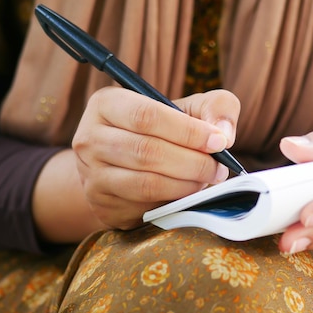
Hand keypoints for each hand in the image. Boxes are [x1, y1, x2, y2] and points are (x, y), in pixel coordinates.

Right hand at [71, 87, 239, 229]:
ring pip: (146, 184)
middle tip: (218, 168)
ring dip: (186, 185)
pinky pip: (144, 208)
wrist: (126, 165)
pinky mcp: (103, 206)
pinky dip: (173, 203)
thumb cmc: (164, 129)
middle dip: (192, 162)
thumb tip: (224, 133)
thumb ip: (215, 107)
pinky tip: (187, 195)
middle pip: (147, 152)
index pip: (147, 116)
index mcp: (106, 104)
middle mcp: (89, 139)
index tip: (218, 142)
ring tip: (206, 180)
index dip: (188, 131)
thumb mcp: (189, 107)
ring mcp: (92, 176)